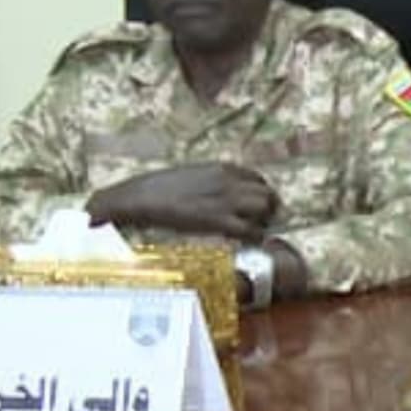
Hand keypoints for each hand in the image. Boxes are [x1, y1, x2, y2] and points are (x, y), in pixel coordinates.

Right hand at [88, 163, 278, 241]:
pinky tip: (244, 242)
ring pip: (265, 209)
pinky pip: (251, 230)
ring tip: (252, 232)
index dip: (260, 193)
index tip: (256, 205)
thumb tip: (218, 192)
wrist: (141, 197)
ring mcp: (227, 200)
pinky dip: (253, 238)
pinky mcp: (220, 220)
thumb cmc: (158, 187)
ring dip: (263, 222)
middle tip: (260, 222)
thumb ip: (211, 181)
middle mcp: (230, 181)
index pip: (257, 178)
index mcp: (222, 168)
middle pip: (268, 193)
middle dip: (269, 208)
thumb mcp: (191, 174)